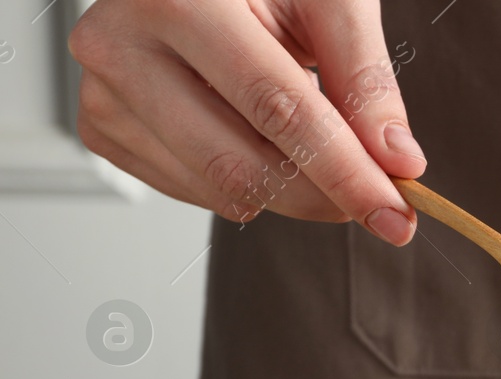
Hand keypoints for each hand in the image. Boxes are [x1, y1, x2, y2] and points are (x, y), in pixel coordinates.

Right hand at [69, 0, 423, 242]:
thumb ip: (364, 77)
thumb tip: (397, 161)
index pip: (278, 108)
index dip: (344, 171)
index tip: (393, 213)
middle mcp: (122, 43)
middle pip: (242, 165)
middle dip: (324, 195)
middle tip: (377, 199)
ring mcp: (103, 91)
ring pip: (220, 190)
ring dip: (289, 189)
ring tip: (307, 138)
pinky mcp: (103, 128)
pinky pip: (196, 192)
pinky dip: (246, 183)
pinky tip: (252, 132)